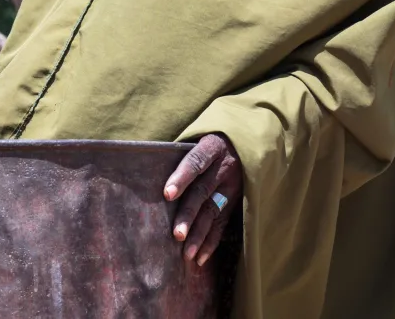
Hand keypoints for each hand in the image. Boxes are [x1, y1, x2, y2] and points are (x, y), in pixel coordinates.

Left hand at [164, 133, 241, 266]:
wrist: (247, 142)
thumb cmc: (211, 141)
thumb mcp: (200, 137)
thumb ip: (181, 151)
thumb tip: (147, 166)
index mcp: (212, 147)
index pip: (195, 162)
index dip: (181, 177)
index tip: (167, 193)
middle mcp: (224, 168)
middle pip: (203, 192)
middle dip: (189, 215)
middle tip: (177, 234)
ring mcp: (232, 187)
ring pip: (214, 212)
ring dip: (200, 235)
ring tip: (187, 253)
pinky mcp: (236, 202)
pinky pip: (223, 224)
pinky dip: (211, 242)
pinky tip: (200, 257)